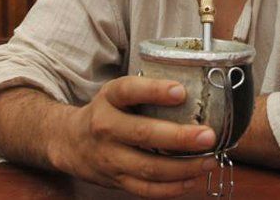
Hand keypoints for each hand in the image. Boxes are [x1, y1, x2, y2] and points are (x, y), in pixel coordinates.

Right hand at [50, 76, 217, 197]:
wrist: (70, 142)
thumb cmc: (108, 112)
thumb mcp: (118, 92)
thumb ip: (148, 91)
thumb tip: (198, 89)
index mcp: (109, 99)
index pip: (129, 91)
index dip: (155, 91)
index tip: (181, 92)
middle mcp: (106, 128)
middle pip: (143, 134)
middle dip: (179, 137)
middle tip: (208, 136)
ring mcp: (110, 158)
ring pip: (149, 168)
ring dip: (183, 167)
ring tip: (209, 159)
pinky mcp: (116, 181)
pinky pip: (146, 190)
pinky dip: (172, 188)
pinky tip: (193, 179)